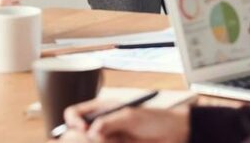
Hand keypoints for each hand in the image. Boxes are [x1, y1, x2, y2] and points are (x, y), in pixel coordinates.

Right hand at [60, 99, 189, 142]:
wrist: (175, 135)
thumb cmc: (155, 119)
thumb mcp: (130, 117)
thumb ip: (108, 122)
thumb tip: (91, 133)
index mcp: (102, 110)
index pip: (75, 114)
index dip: (74, 121)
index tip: (84, 129)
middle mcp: (102, 126)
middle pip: (79, 135)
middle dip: (85, 139)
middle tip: (102, 141)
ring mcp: (109, 139)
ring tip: (120, 141)